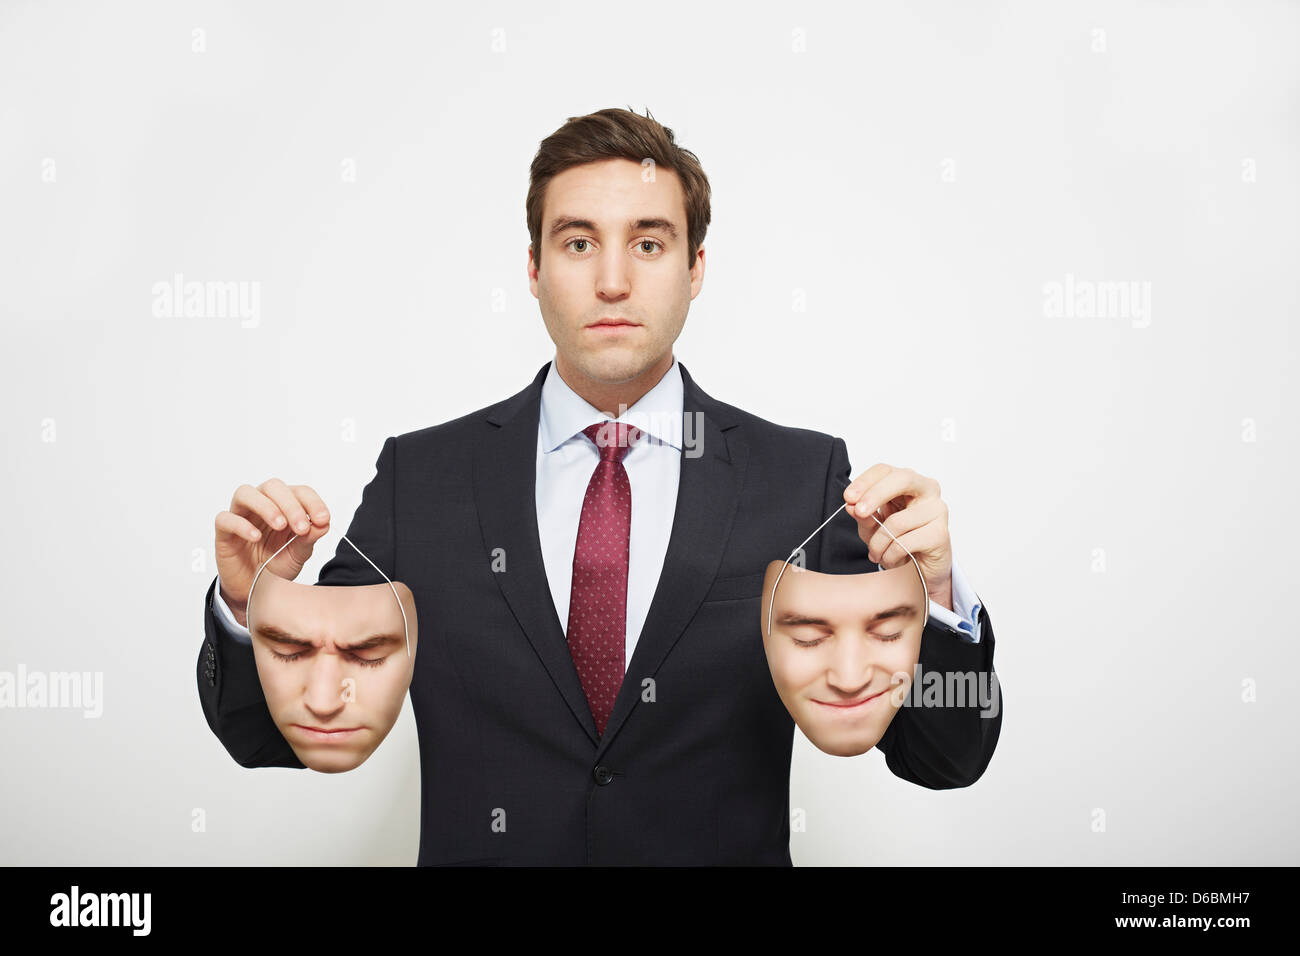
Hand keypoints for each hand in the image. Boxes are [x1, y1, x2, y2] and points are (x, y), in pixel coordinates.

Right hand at [214, 479, 331, 625]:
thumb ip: (309, 538)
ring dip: (266, 506)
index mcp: (284, 506)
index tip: (323, 519)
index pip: (299, 492)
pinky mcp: (223, 532)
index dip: (313, 502)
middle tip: (302, 528)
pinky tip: (255, 537)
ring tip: (280, 525)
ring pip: (245, 493)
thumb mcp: (298, 554)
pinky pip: (225, 519)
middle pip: (273, 487)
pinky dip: (241, 525)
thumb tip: (323, 523)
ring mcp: (241, 516)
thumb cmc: (275, 566)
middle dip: (291, 505)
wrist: (254, 591)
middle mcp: (262, 505)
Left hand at [843, 464, 952, 610]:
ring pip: (897, 521)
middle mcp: (927, 491)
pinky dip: (890, 555)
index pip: (885, 470)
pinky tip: (891, 559)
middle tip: (858, 512)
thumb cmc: (900, 540)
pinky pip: (904, 543)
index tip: (849, 497)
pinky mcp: (940, 534)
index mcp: (909, 482)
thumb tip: (851, 505)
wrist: (923, 568)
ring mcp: (937, 510)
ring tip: (876, 553)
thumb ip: (863, 515)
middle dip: (875, 495)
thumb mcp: (873, 527)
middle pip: (901, 479)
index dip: (865, 481)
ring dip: (878, 543)